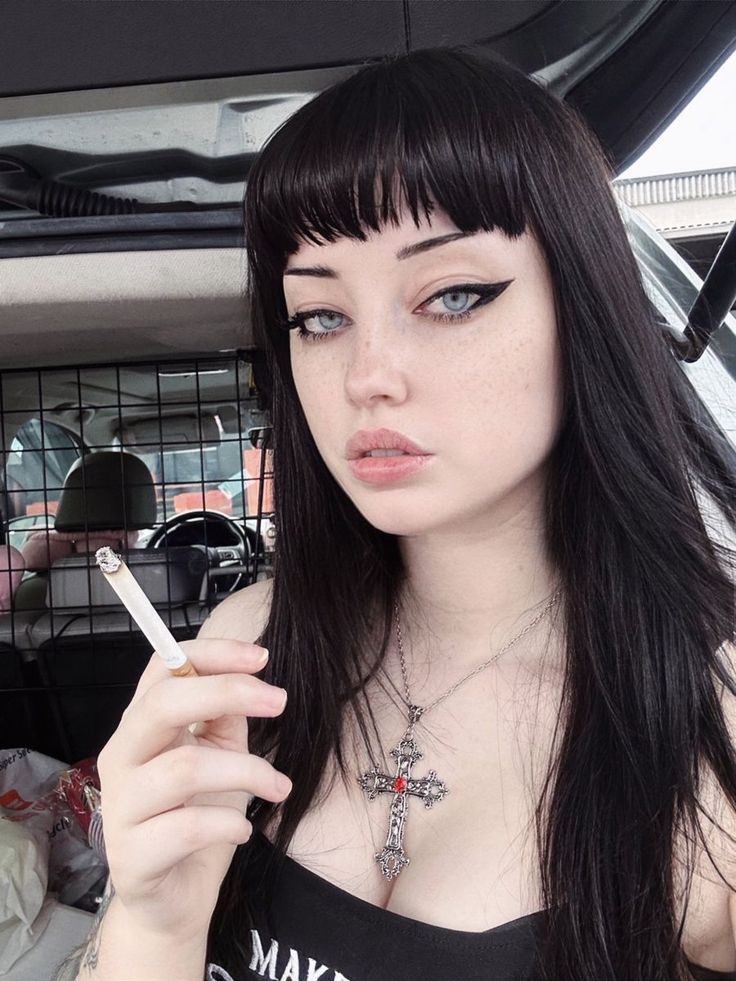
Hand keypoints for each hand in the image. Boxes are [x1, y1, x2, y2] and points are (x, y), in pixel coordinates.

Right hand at [94, 638, 289, 940]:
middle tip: (281, 701)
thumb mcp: (219, 753)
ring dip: (247, 771)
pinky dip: (228, 823)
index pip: (163, 668)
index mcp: (141, 725)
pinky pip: (187, 827)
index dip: (212, 653)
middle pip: (162, 705)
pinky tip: (242, 830)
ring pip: (184, 767)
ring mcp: (121, 807)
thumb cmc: (197, 814)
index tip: (262, 658)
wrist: (174, 898)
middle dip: (228, 693)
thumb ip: (225, 714)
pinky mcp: (132, 857)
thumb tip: (251, 676)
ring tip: (278, 787)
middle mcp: (122, 758)